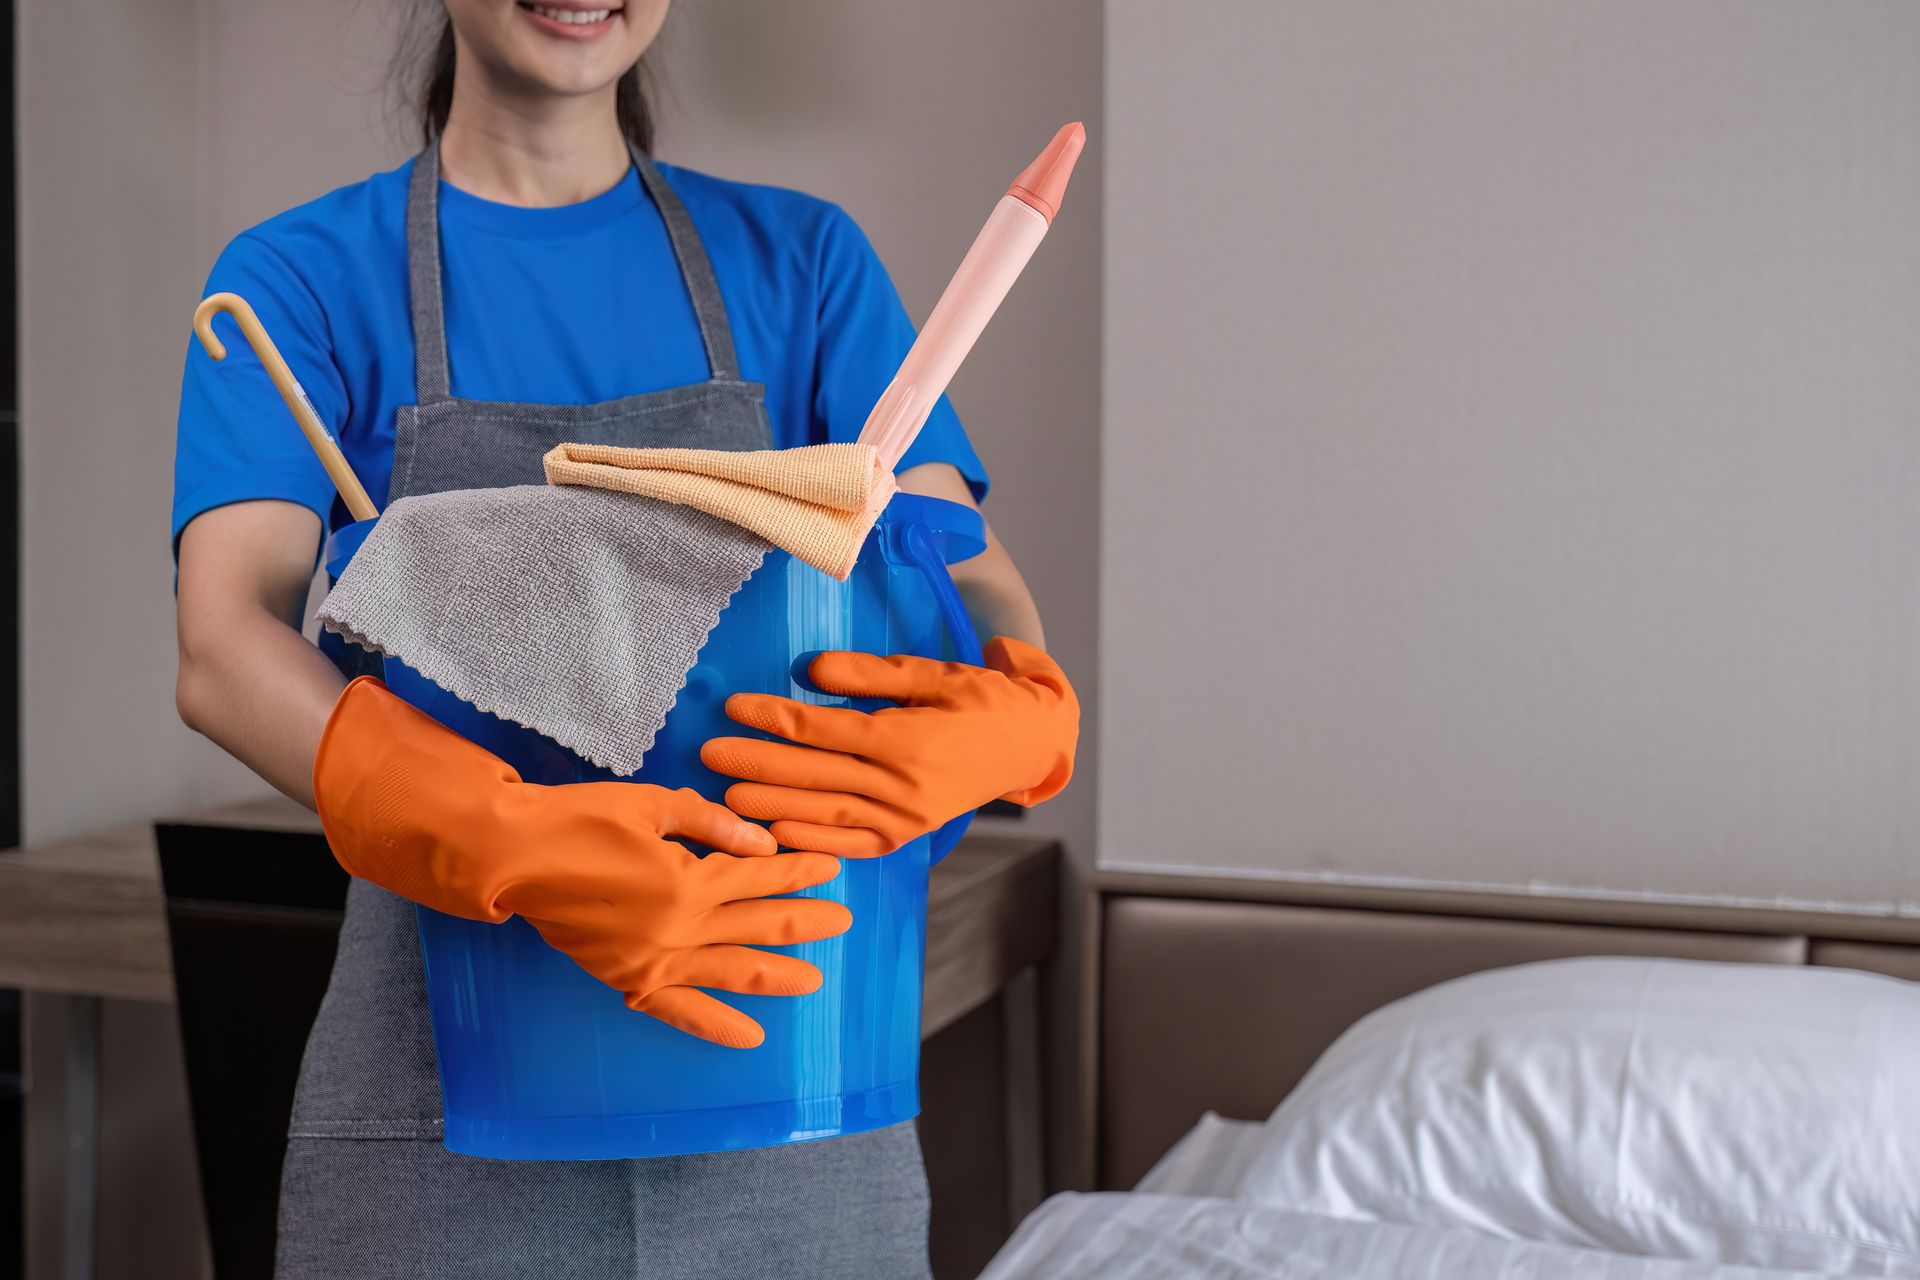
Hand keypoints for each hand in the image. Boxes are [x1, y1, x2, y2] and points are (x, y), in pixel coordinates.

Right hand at [313, 677, 850, 1047]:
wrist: (511, 858)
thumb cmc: (578, 819)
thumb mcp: (651, 804)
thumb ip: (711, 824)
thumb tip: (762, 840)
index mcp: (688, 879)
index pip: (761, 875)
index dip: (800, 870)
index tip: (832, 869)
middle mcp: (679, 928)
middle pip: (760, 926)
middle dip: (807, 922)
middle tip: (843, 923)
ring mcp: (654, 960)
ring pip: (733, 973)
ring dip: (778, 975)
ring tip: (814, 980)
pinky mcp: (628, 979)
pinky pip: (681, 1012)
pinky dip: (717, 1026)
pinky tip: (750, 1036)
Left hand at [700, 637, 1077, 856]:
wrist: (1029, 745)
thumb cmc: (980, 700)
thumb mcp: (930, 674)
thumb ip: (869, 675)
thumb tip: (811, 671)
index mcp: (908, 738)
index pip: (824, 729)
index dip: (774, 718)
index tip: (734, 707)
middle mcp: (904, 784)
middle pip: (815, 774)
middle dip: (757, 764)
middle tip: (707, 755)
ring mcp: (906, 816)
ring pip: (827, 813)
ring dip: (772, 807)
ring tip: (725, 800)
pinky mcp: (908, 835)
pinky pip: (853, 843)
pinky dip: (814, 842)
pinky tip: (777, 835)